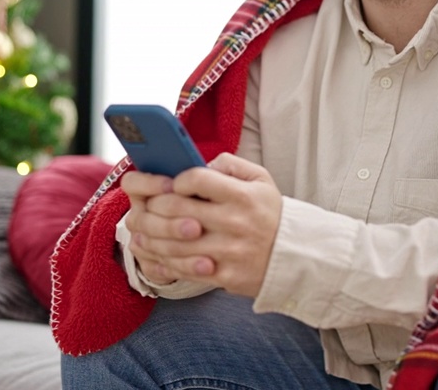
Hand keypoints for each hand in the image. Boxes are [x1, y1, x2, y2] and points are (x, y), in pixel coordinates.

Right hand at [121, 169, 202, 284]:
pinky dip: (186, 267)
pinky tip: (207, 266)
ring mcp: (142, 241)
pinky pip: (162, 268)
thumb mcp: (212, 183)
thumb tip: (212, 168)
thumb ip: (210, 172)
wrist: (212, 235)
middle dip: (171, 224)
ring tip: (207, 252)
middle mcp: (139, 215)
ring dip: (179, 248)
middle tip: (197, 227)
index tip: (173, 185)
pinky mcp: (151, 264)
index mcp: (146, 190)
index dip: (149, 183)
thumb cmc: (211, 200)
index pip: (132, 182)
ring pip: (151, 246)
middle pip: (143, 219)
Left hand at [135, 153, 281, 297]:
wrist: (295, 257)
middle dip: (154, 206)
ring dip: (151, 235)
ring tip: (142, 230)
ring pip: (174, 243)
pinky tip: (154, 253)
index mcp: (241, 196)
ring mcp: (228, 252)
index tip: (172, 184)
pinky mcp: (225, 276)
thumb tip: (202, 163)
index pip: (196, 179)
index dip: (176, 180)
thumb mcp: (261, 180)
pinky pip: (185, 268)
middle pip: (176, 210)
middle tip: (148, 205)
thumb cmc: (271, 214)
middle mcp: (234, 222)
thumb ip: (231, 165)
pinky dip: (163, 261)